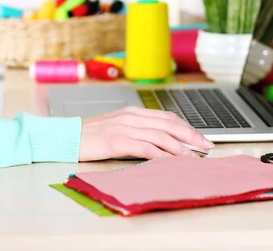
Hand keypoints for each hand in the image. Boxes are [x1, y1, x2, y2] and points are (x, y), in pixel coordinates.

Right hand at [78, 106, 213, 160]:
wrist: (65, 136)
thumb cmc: (90, 135)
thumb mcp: (116, 127)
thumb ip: (136, 130)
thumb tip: (159, 141)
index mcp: (133, 112)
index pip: (167, 117)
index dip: (186, 127)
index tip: (200, 137)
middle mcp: (132, 117)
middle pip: (169, 124)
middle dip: (191, 135)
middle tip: (207, 146)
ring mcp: (125, 127)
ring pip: (161, 135)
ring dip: (181, 147)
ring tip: (194, 156)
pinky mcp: (118, 141)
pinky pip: (146, 148)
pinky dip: (162, 154)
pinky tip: (172, 161)